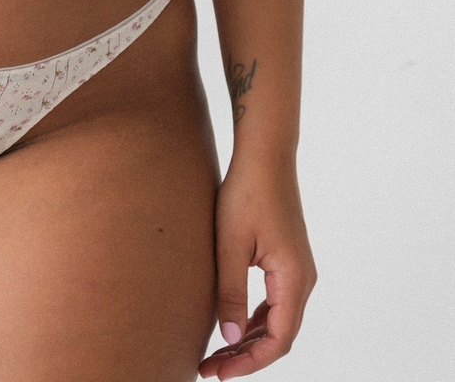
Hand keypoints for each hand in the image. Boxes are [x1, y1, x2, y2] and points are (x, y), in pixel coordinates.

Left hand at [198, 157, 316, 377]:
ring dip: (249, 339)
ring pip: (278, 320)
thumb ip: (230, 293)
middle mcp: (303, 279)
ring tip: (216, 353)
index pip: (278, 340)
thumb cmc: (246, 193)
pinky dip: (255, 319)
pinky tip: (231, 325)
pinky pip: (276, 302)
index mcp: (294, 279)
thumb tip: (227, 339)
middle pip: (279, 335)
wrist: (265, 155)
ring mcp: (298, 269)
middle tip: (210, 368)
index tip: (219, 373)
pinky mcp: (288, 260)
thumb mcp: (230, 245)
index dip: (249, 362)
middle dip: (246, 356)